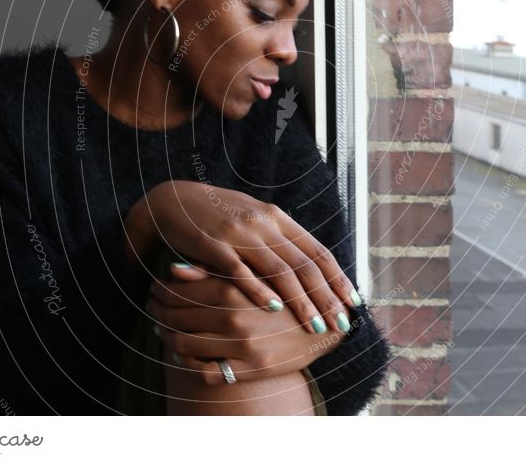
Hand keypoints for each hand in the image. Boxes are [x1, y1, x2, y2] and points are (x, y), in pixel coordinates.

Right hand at [125, 179, 361, 333]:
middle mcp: (264, 223)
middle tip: (341, 324)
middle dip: (326, 297)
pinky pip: (240, 271)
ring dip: (301, 301)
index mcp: (278, 218)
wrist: (173, 200)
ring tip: (315, 325)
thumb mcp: (254, 219)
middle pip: (305, 264)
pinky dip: (259, 291)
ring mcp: (240, 234)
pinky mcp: (214, 245)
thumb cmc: (217, 215)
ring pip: (280, 270)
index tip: (352, 303)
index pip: (317, 251)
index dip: (338, 278)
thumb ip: (280, 238)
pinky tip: (274, 309)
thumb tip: (310, 262)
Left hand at [147, 263, 347, 383]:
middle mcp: (234, 318)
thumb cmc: (285, 291)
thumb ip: (212, 270)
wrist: (326, 323)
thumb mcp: (252, 272)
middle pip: (176, 318)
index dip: (160, 291)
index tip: (155, 289)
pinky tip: (184, 356)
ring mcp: (242, 346)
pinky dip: (188, 365)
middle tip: (154, 309)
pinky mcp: (251, 369)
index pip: (179, 291)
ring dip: (167, 338)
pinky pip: (206, 372)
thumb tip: (172, 268)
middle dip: (159, 313)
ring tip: (163, 331)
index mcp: (233, 289)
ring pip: (184, 346)